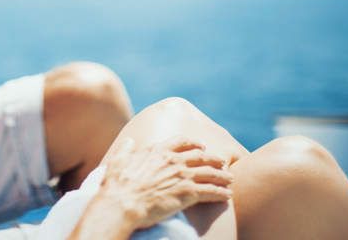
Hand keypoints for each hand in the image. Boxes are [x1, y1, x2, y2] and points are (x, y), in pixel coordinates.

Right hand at [98, 136, 232, 229]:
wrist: (123, 204)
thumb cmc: (117, 185)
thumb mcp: (118, 161)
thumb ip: (126, 150)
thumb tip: (130, 142)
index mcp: (157, 150)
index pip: (181, 142)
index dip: (194, 143)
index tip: (201, 146)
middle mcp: (173, 160)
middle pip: (200, 156)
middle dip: (213, 158)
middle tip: (222, 161)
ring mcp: (182, 175)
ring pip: (209, 172)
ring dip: (222, 175)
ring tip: (230, 178)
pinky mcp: (188, 193)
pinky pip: (211, 191)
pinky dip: (221, 192)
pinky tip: (227, 195)